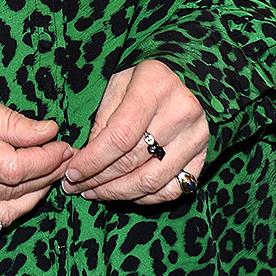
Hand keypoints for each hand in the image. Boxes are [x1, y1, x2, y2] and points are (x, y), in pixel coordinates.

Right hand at [0, 81, 73, 226]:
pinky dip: (18, 206)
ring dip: (36, 191)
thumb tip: (48, 133)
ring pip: (5, 208)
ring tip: (52, 170)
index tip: (62, 146)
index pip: (10, 166)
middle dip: (46, 172)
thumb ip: (11, 121)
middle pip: (10, 187)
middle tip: (64, 156)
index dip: (44, 160)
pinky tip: (31, 188)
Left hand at [62, 60, 208, 204]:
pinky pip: (172, 190)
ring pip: (151, 181)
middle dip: (99, 179)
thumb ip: (103, 121)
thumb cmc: (143, 80)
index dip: (92, 160)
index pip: (119, 136)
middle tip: (76, 186)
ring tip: (94, 192)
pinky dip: (144, 198)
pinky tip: (124, 192)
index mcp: (155, 86)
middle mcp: (181, 111)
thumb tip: (85, 160)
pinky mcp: (204, 156)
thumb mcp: (117, 85)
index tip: (71, 172)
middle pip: (133, 161)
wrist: (185, 77)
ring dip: (117, 193)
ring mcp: (197, 137)